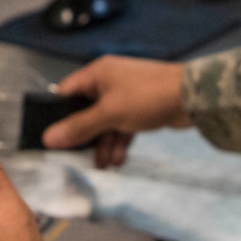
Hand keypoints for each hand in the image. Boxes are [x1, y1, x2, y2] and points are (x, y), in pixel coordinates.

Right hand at [43, 55, 190, 168]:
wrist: (193, 97)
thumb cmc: (147, 97)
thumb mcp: (109, 113)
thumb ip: (79, 127)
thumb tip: (48, 138)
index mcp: (98, 74)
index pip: (67, 93)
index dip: (58, 114)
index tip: (53, 137)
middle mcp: (110, 81)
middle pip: (87, 111)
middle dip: (86, 136)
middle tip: (80, 157)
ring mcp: (127, 95)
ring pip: (107, 122)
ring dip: (104, 143)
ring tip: (104, 166)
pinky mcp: (142, 108)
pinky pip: (123, 126)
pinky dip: (120, 142)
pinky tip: (118, 160)